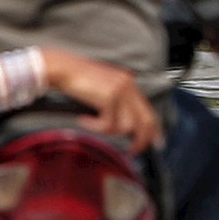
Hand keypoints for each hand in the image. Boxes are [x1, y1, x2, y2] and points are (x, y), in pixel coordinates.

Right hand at [38, 49, 162, 152]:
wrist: (62, 68)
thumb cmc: (77, 81)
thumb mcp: (103, 90)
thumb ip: (118, 104)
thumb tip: (128, 128)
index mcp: (129, 84)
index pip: (149, 111)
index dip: (154, 130)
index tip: (156, 143)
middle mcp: (128, 86)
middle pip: (145, 121)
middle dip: (141, 140)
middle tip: (132, 151)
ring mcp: (120, 90)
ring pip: (126, 126)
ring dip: (108, 130)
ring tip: (93, 124)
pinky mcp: (109, 97)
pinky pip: (108, 124)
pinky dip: (94, 126)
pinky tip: (83, 119)